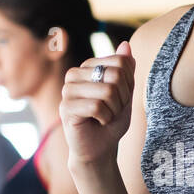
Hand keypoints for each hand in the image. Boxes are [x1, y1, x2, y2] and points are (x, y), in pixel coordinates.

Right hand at [60, 40, 134, 168]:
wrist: (99, 148)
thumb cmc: (111, 121)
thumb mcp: (125, 93)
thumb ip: (125, 70)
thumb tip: (125, 44)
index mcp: (88, 66)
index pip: (120, 62)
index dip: (128, 84)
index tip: (120, 99)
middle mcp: (75, 74)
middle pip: (115, 75)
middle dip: (122, 98)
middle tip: (113, 110)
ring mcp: (67, 90)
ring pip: (106, 91)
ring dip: (114, 109)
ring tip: (105, 116)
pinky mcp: (65, 107)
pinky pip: (96, 106)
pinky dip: (105, 118)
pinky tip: (98, 122)